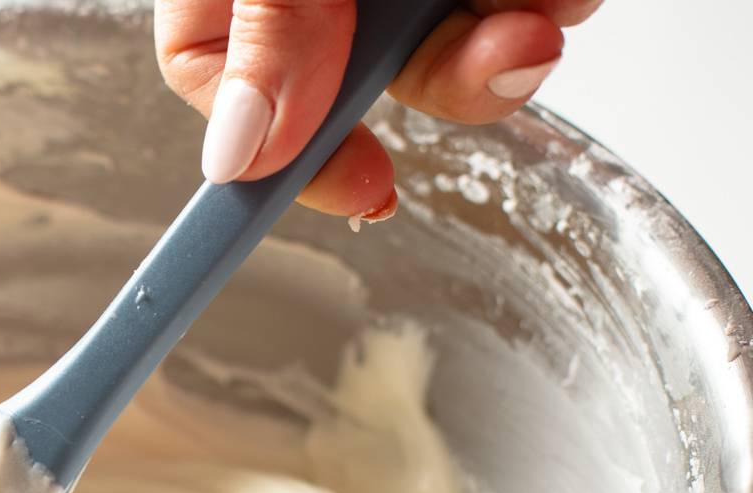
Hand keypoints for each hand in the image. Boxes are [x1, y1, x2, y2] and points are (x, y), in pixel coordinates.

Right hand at [156, 0, 598, 220]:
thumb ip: (263, 29)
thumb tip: (238, 155)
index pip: (223, 87)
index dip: (288, 159)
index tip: (362, 191)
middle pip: (359, 85)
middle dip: (448, 82)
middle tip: (504, 57)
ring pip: (456, 50)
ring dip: (508, 48)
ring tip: (540, 3)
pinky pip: (525, 4)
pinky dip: (550, 1)